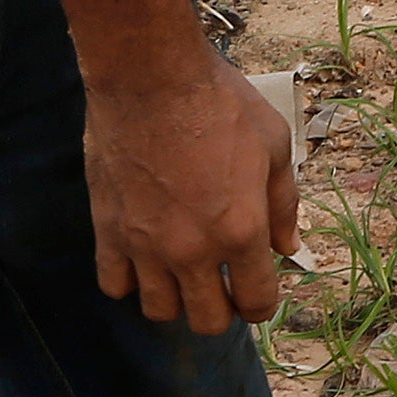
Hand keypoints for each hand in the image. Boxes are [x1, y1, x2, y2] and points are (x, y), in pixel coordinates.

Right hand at [82, 55, 296, 333]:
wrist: (150, 75)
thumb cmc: (219, 102)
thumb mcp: (273, 144)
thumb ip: (284, 204)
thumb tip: (287, 247)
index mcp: (241, 231)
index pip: (257, 304)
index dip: (261, 304)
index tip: (255, 290)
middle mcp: (194, 250)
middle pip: (208, 321)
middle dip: (221, 309)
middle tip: (220, 283)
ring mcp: (146, 245)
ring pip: (159, 310)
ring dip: (175, 298)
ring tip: (180, 271)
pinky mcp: (109, 230)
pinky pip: (114, 284)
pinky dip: (129, 280)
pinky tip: (141, 257)